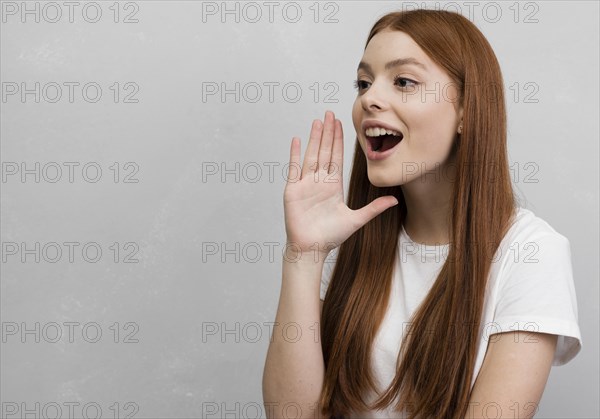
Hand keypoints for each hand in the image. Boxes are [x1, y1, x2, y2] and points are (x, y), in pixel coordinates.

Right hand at [283, 110, 398, 259]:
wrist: (312, 249)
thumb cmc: (330, 237)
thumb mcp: (357, 219)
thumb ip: (374, 208)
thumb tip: (395, 201)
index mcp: (333, 186)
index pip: (336, 157)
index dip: (338, 140)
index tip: (341, 124)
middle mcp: (319, 182)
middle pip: (324, 151)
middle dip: (327, 133)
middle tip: (330, 113)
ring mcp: (305, 185)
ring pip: (311, 155)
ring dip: (314, 138)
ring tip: (317, 121)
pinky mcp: (293, 190)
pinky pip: (294, 168)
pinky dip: (295, 154)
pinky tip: (297, 140)